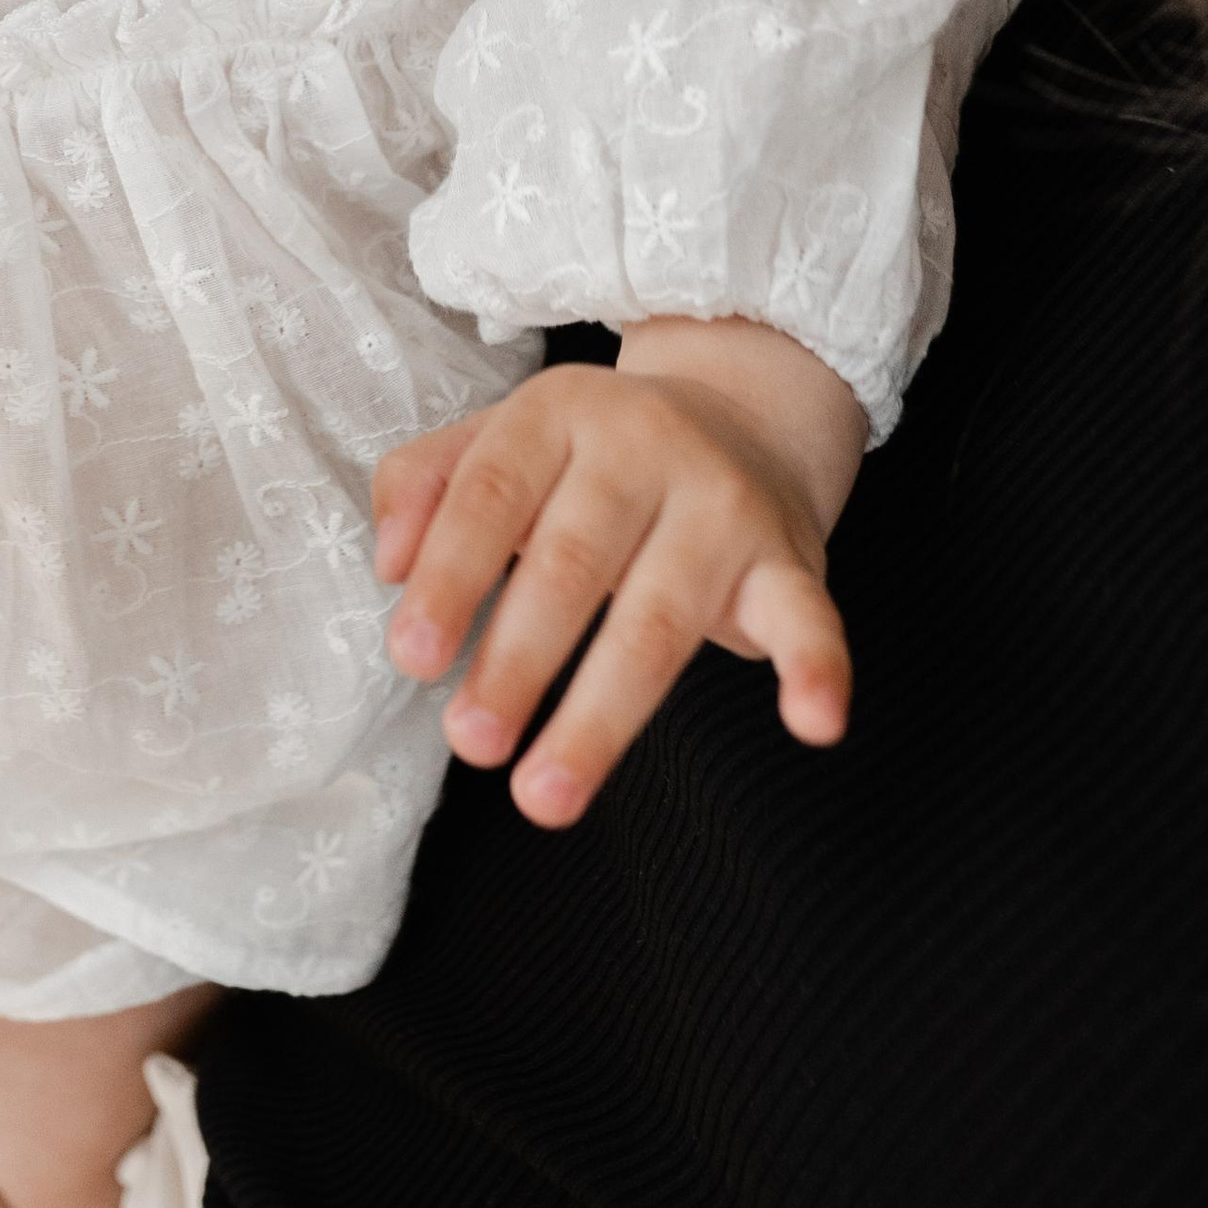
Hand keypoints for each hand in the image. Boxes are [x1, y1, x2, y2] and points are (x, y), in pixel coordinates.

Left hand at [374, 329, 859, 827]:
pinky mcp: (790, 558)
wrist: (741, 415)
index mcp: (559, 413)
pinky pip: (810, 615)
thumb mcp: (498, 439)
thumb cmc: (589, 457)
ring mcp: (723, 503)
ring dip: (603, 715)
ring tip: (544, 795)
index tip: (411, 656)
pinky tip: (813, 724)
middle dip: (517, 659)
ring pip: (662, 618)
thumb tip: (389, 565)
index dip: (452, 577)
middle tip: (469, 741)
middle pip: (573, 563)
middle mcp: (645, 446)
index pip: (493, 495)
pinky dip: (818, 668)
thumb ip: (423, 485)